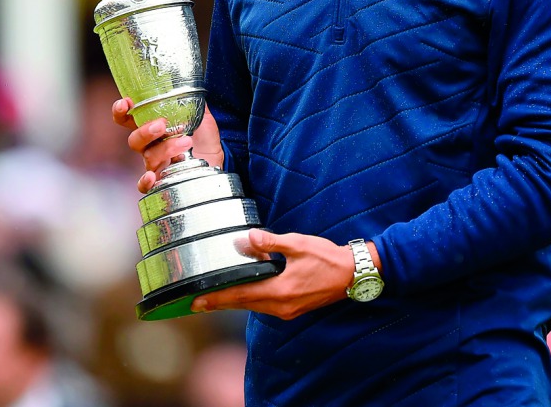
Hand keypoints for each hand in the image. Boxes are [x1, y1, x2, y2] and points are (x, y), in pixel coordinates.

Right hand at [113, 98, 224, 192]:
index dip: (122, 112)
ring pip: (147, 157)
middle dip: (145, 131)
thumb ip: (192, 102)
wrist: (217, 161)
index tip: (125, 103)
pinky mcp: (163, 181)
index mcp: (154, 127)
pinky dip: (145, 181)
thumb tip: (190, 85)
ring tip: (186, 141)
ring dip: (166, 148)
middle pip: (134, 140)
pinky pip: (144, 186)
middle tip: (161, 125)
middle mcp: (150, 146)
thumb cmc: (204, 139)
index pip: (128, 120)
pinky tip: (152, 176)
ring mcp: (156, 164)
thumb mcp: (201, 116)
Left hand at [191, 229, 376, 320]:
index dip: (217, 299)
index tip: (197, 302)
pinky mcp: (293, 309)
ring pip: (254, 307)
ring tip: (217, 296)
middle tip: (198, 302)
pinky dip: (252, 300)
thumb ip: (271, 241)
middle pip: (243, 305)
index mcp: (280, 291)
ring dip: (236, 301)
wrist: (353, 274)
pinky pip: (266, 306)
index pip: (240, 296)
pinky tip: (246, 291)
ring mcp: (288, 310)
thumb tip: (248, 238)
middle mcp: (281, 306)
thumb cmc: (328, 258)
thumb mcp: (298, 244)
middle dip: (220, 302)